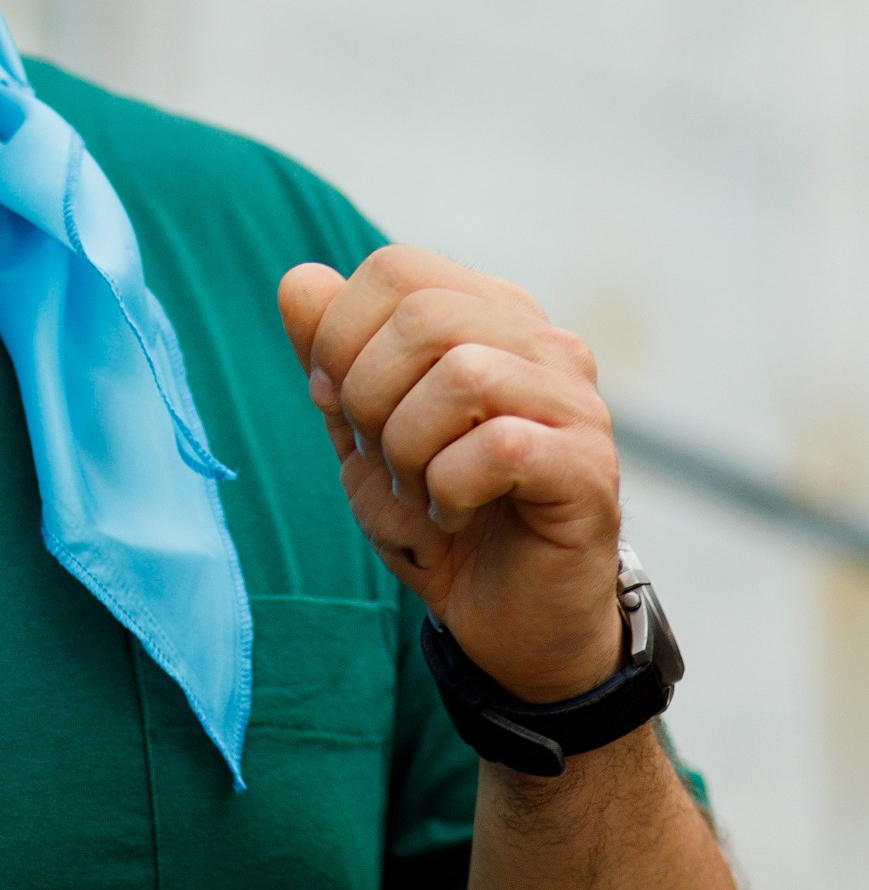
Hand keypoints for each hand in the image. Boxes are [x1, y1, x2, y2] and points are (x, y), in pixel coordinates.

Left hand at [278, 246, 622, 701]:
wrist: (503, 619)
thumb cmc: (435, 516)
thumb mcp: (360, 431)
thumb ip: (331, 354)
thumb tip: (299, 279)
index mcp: (488, 315)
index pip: (398, 269)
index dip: (341, 337)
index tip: (343, 409)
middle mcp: (543, 343)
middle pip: (423, 315)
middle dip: (369, 396)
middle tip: (384, 459)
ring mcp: (575, 403)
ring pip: (463, 375)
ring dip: (409, 448)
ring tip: (420, 489)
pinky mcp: (590, 468)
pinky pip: (500, 448)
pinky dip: (449, 489)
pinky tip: (455, 514)